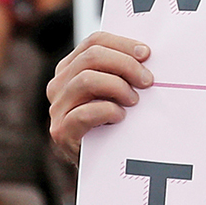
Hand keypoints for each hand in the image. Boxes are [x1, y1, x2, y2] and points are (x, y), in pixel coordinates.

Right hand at [47, 31, 153, 162]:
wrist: (101, 163)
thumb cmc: (113, 121)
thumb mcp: (115, 90)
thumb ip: (122, 70)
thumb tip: (148, 53)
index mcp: (71, 68)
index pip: (94, 41)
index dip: (123, 44)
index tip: (146, 54)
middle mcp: (59, 84)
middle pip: (92, 56)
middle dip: (126, 64)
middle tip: (147, 80)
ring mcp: (57, 108)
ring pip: (86, 80)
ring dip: (118, 87)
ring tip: (134, 100)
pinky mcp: (61, 132)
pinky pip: (83, 114)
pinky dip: (108, 111)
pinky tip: (120, 117)